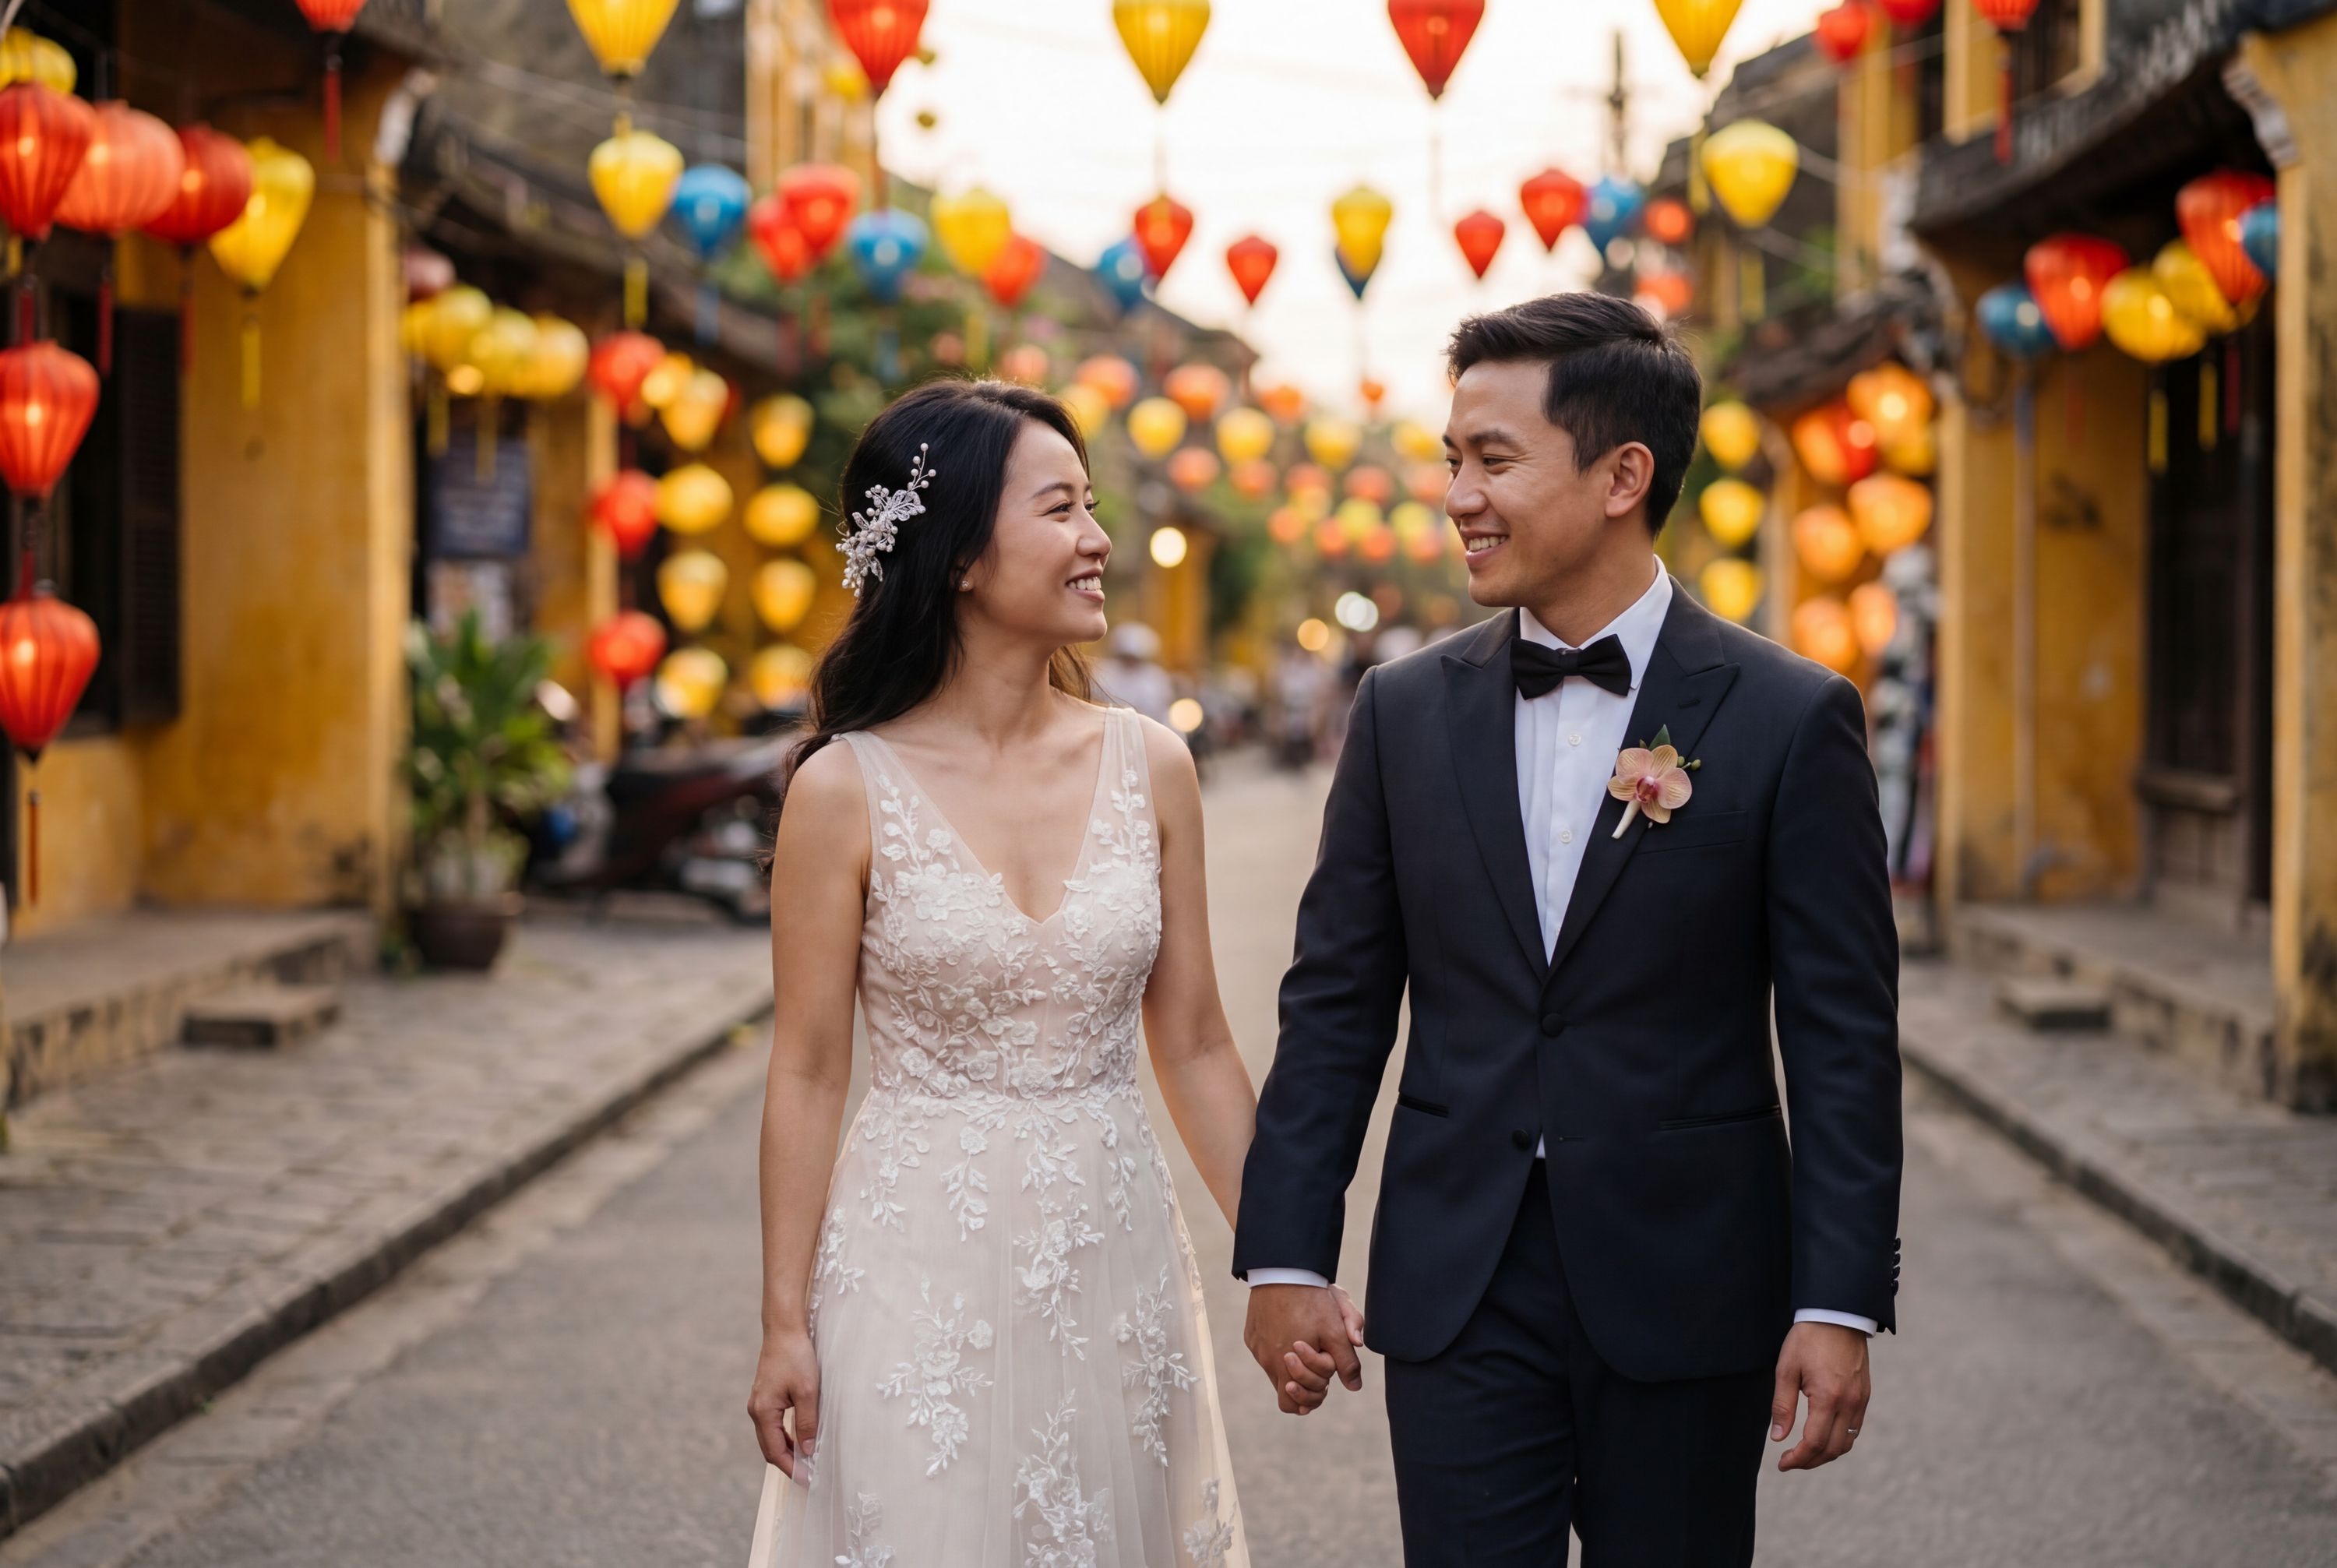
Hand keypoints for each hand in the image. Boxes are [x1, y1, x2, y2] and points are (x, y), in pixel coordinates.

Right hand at [747, 1327, 820, 1479]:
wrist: (784, 1330)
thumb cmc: (796, 1357)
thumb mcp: (807, 1391)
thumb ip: (807, 1422)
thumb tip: (808, 1451)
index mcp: (762, 1412)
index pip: (775, 1452)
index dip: (792, 1469)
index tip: (808, 1480)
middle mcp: (756, 1411)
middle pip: (770, 1448)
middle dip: (789, 1464)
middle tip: (810, 1476)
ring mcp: (759, 1404)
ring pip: (771, 1437)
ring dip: (788, 1451)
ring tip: (808, 1462)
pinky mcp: (765, 1398)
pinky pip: (773, 1426)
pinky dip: (786, 1437)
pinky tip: (800, 1440)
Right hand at [1246, 1283, 1361, 1415]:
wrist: (1283, 1269)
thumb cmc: (1312, 1300)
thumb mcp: (1337, 1330)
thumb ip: (1347, 1362)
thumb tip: (1354, 1386)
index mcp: (1287, 1365)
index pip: (1294, 1405)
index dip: (1314, 1394)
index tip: (1325, 1375)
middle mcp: (1267, 1361)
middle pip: (1286, 1390)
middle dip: (1306, 1381)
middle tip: (1319, 1360)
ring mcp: (1257, 1348)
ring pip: (1276, 1370)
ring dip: (1293, 1365)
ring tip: (1307, 1342)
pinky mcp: (1251, 1335)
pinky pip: (1266, 1352)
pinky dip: (1280, 1348)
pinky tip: (1291, 1327)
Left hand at [1770, 1321, 1870, 1470]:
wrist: (1837, 1315)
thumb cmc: (1807, 1339)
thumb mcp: (1786, 1369)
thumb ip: (1782, 1406)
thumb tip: (1777, 1437)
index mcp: (1828, 1398)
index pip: (1814, 1443)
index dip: (1798, 1459)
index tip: (1782, 1463)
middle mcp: (1849, 1404)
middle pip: (1832, 1449)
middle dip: (1810, 1461)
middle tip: (1790, 1462)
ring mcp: (1860, 1401)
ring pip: (1846, 1443)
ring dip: (1826, 1454)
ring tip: (1804, 1453)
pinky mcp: (1865, 1396)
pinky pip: (1855, 1429)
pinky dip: (1839, 1440)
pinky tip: (1822, 1437)